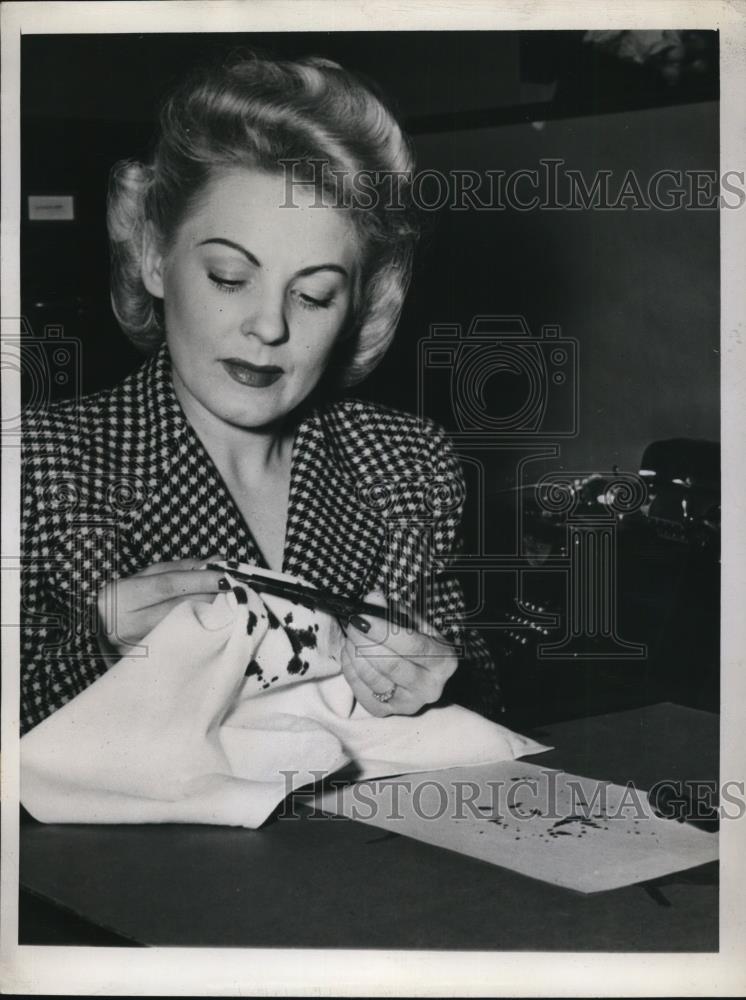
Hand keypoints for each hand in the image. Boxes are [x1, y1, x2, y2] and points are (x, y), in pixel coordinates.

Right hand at [96, 557, 226, 657]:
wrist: (94, 635)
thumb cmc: (124, 602)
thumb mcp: (144, 578)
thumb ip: (180, 569)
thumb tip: (217, 562)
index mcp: (121, 597)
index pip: (168, 585)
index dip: (199, 579)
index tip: (225, 575)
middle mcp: (126, 625)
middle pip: (181, 607)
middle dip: (212, 596)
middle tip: (235, 589)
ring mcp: (136, 649)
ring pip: (186, 629)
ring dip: (211, 615)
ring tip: (227, 605)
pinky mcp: (148, 666)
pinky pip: (183, 646)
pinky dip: (201, 634)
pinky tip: (213, 626)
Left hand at [340, 592, 457, 716]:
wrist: (421, 673)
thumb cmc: (419, 643)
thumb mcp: (416, 623)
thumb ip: (395, 610)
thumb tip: (372, 598)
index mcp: (444, 661)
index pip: (413, 646)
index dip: (384, 631)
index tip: (362, 615)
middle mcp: (430, 688)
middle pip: (390, 665)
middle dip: (365, 641)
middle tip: (352, 622)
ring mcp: (408, 704)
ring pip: (374, 679)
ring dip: (355, 654)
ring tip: (351, 636)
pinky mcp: (386, 712)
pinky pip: (362, 692)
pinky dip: (350, 670)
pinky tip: (349, 653)